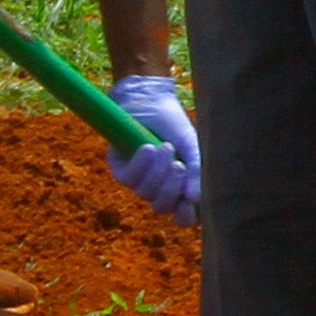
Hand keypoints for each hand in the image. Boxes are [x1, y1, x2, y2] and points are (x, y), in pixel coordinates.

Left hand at [107, 75, 202, 225]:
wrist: (151, 99)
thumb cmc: (173, 124)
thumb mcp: (191, 145)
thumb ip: (196, 170)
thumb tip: (196, 198)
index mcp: (177, 185)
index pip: (181, 215)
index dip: (186, 215)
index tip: (191, 203)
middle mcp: (157, 187)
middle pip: (162, 207)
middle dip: (171, 189)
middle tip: (179, 166)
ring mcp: (138, 180)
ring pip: (145, 193)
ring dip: (157, 172)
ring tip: (165, 147)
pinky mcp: (119, 169)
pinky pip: (128, 178)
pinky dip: (141, 164)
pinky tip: (148, 147)